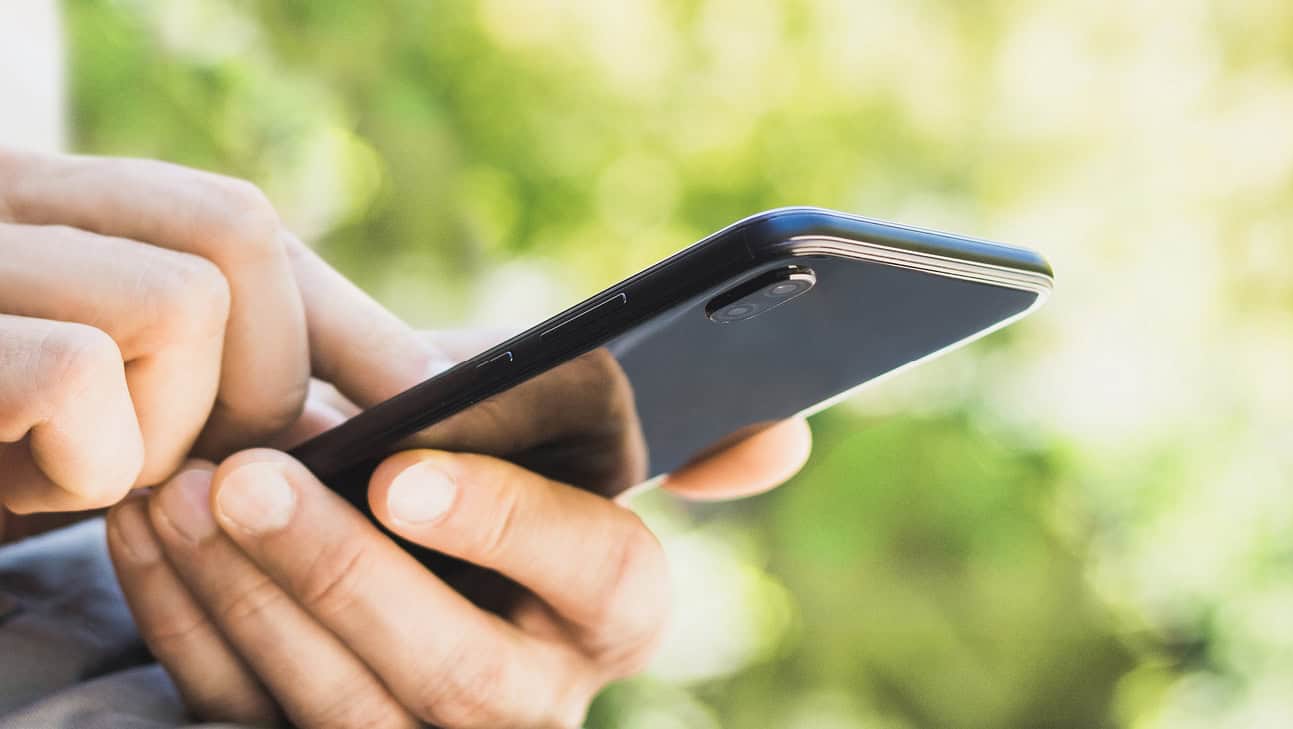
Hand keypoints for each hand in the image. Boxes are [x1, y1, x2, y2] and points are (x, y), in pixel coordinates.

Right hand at [0, 148, 440, 518]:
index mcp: (61, 202)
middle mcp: (13, 193)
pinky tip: (36, 484)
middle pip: (238, 232)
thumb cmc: (4, 456)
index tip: (424, 395)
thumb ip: (237, 379)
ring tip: (103, 474)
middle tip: (212, 467)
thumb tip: (410, 399)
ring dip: (168, 432)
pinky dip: (87, 463)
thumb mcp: (119, 407)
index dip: (348, 315)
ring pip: (179, 297)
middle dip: (264, 379)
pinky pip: (75, 374)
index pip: (243, 218)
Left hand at [107, 331, 809, 727]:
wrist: (404, 553)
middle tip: (250, 477)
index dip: (509, 527)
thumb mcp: (559, 445)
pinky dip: (192, 625)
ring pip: (340, 708)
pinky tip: (150, 535)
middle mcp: (537, 698)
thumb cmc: (485, 477)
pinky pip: (248, 714)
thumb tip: (784, 434)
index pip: (603, 581)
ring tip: (182, 492)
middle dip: (346, 575)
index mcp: (610, 608)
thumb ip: (661, 436)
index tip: (405, 465)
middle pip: (455, 671)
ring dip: (251, 600)